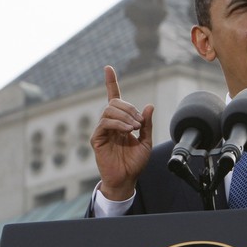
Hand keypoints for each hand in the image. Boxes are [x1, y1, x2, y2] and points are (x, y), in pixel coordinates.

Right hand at [90, 66, 153, 200]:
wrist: (127, 179)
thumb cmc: (135, 162)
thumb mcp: (146, 141)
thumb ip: (147, 124)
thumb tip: (149, 106)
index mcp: (120, 121)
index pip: (113, 97)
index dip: (111, 82)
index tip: (108, 68)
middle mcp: (109, 123)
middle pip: (115, 102)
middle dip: (130, 108)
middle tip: (140, 123)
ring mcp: (102, 130)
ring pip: (109, 110)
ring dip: (125, 116)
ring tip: (135, 128)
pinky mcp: (97, 139)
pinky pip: (105, 123)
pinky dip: (118, 123)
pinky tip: (128, 130)